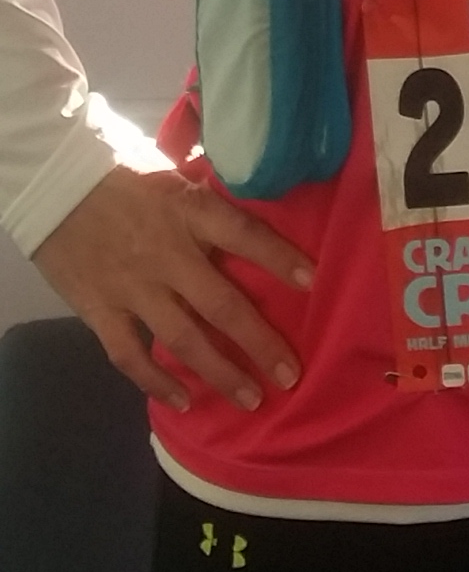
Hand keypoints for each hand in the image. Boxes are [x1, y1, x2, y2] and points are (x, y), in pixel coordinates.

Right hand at [31, 164, 314, 412]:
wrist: (53, 183)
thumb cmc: (120, 170)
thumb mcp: (172, 171)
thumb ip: (207, 197)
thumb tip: (256, 199)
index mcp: (188, 211)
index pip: (244, 235)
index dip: (280, 258)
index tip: (313, 281)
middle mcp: (166, 254)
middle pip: (222, 305)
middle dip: (260, 343)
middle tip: (290, 374)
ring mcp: (133, 287)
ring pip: (183, 340)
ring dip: (220, 373)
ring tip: (251, 398)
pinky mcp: (100, 310)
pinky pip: (131, 355)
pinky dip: (156, 383)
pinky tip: (184, 401)